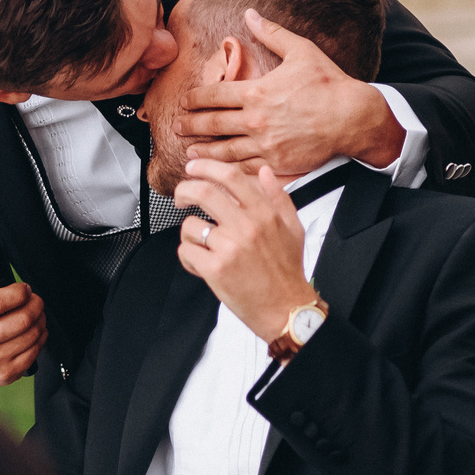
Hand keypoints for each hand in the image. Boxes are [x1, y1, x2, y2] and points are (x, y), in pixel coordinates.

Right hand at [0, 274, 45, 384]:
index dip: (19, 292)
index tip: (24, 289)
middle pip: (22, 319)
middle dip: (36, 305)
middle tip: (35, 300)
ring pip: (32, 335)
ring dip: (41, 320)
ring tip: (36, 314)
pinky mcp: (6, 373)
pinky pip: (35, 352)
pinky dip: (40, 338)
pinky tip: (35, 331)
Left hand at [173, 157, 315, 341]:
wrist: (285, 308)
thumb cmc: (287, 271)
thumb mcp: (292, 228)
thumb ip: (278, 197)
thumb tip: (265, 173)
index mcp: (264, 214)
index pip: (231, 177)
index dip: (206, 167)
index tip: (194, 167)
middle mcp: (246, 227)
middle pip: (203, 192)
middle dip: (184, 190)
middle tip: (181, 197)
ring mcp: (229, 247)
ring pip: (190, 225)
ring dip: (189, 234)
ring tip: (202, 246)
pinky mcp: (215, 269)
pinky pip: (186, 251)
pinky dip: (188, 257)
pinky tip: (201, 264)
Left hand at [177, 10, 403, 171]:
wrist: (353, 117)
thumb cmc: (329, 84)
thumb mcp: (301, 51)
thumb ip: (272, 33)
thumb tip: (250, 13)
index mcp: (258, 91)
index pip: (215, 95)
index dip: (195, 99)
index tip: (185, 101)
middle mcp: (256, 119)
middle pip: (213, 123)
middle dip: (191, 125)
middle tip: (176, 126)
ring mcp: (266, 143)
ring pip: (225, 149)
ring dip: (204, 152)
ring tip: (189, 153)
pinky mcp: (277, 161)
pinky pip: (246, 167)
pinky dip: (228, 169)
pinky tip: (218, 171)